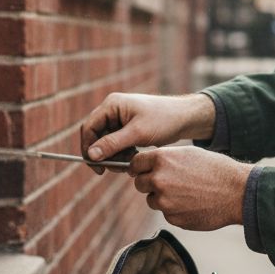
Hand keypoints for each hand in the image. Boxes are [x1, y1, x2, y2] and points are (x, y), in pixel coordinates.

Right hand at [79, 93, 215, 174]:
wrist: (186, 118)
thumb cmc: (164, 120)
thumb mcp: (137, 133)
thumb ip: (113, 144)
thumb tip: (91, 155)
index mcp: (111, 105)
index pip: (89, 128)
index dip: (88, 148)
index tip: (97, 167)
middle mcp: (113, 110)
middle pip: (96, 137)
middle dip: (105, 154)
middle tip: (116, 168)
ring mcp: (120, 119)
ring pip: (107, 143)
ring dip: (115, 156)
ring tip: (129, 163)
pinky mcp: (128, 128)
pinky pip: (117, 144)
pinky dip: (123, 154)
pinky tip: (134, 158)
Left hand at [128, 146, 250, 230]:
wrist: (236, 192)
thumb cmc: (216, 169)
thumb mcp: (188, 154)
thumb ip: (165, 159)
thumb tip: (148, 166)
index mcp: (162, 160)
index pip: (135, 164)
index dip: (139, 167)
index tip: (142, 171)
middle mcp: (159, 180)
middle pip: (139, 184)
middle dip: (149, 183)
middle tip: (168, 183)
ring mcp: (165, 202)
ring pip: (152, 200)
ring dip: (162, 198)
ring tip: (186, 193)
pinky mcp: (173, 218)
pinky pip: (167, 213)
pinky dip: (175, 210)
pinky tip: (193, 203)